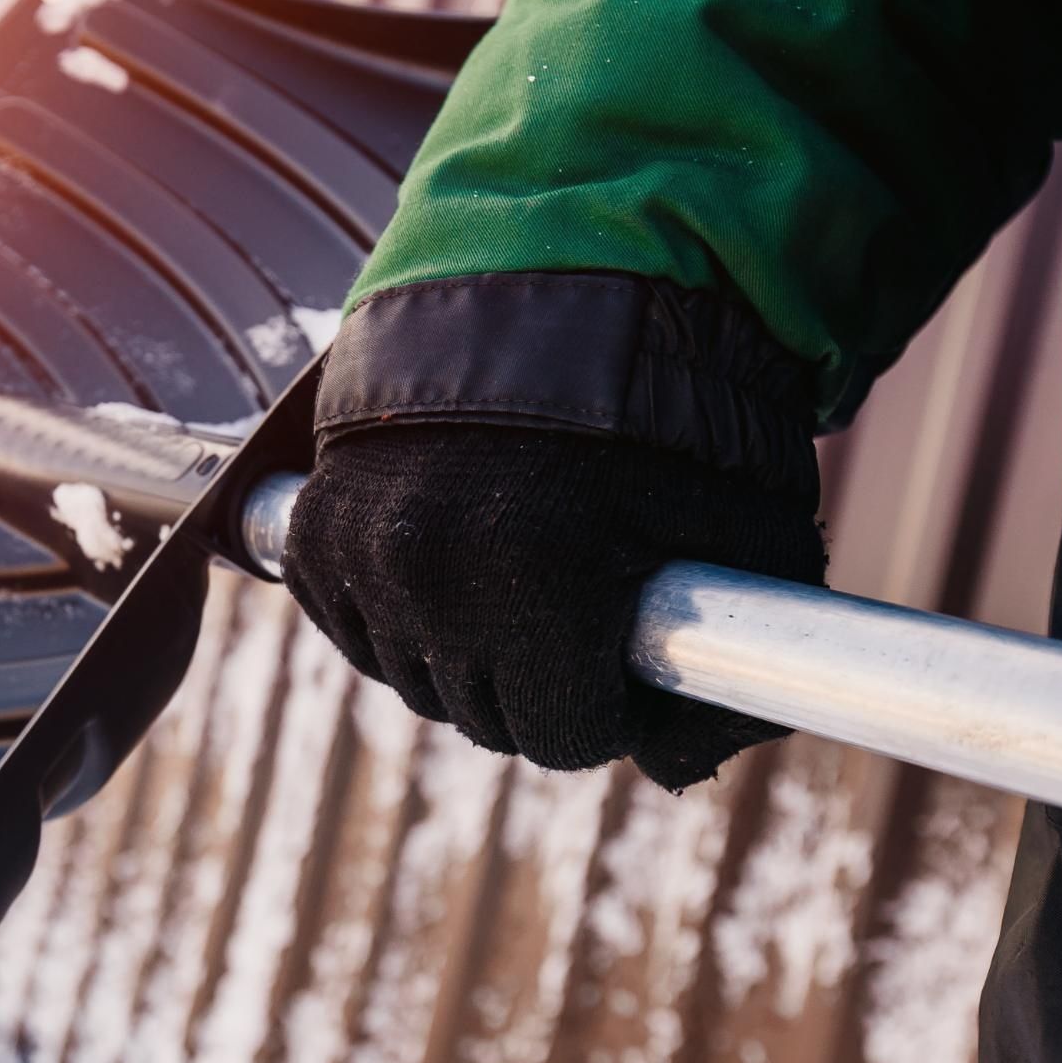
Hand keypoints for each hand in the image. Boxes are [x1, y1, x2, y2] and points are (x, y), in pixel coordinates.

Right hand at [282, 424, 825, 788]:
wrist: (548, 289)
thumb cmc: (666, 410)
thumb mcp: (745, 530)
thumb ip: (736, 667)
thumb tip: (685, 773)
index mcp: (539, 577)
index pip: (563, 734)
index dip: (608, 707)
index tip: (623, 661)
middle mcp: (431, 569)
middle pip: (484, 716)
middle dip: (537, 682)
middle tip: (575, 613)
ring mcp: (360, 546)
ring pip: (414, 679)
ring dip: (464, 653)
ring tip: (514, 575)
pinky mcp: (315, 527)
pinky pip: (352, 626)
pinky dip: (396, 613)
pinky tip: (448, 561)